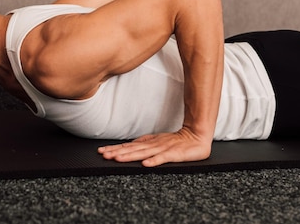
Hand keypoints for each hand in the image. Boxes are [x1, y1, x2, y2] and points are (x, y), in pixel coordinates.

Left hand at [97, 127, 211, 166]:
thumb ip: (144, 143)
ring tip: (117, 159)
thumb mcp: (158, 141)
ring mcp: (163, 149)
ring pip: (143, 153)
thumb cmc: (177, 141)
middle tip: (103, 155)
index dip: (115, 149)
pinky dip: (154, 161)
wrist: (197, 136)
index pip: (129, 146)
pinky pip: (163, 158)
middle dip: (117, 152)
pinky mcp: (174, 154)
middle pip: (132, 149)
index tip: (102, 151)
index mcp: (149, 142)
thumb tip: (129, 144)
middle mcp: (153, 145)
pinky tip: (145, 164)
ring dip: (130, 156)